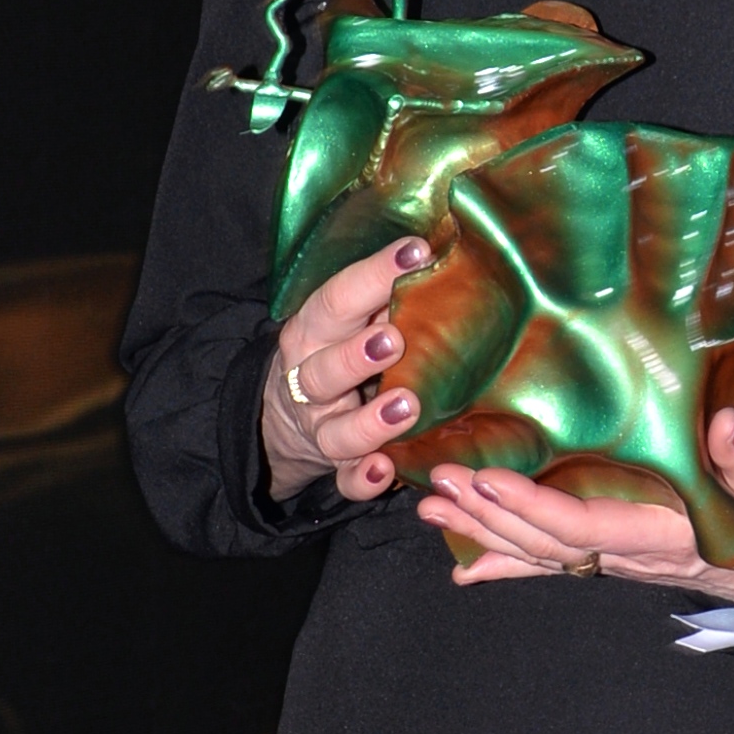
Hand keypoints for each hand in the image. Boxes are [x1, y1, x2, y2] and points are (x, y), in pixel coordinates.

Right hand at [261, 236, 430, 502]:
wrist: (289, 415)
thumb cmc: (339, 350)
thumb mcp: (350, 320)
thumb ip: (387, 299)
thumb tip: (444, 258)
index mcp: (314, 332)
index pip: (339, 299)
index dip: (375, 274)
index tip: (417, 252)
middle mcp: (310, 381)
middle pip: (325, 370)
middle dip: (357, 356)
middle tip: (395, 340)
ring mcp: (322, 429)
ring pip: (336, 431)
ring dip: (370, 422)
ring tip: (406, 407)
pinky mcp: (336, 467)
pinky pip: (346, 481)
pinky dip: (363, 480)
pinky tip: (385, 470)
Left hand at [415, 407, 733, 610]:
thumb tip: (727, 426)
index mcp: (657, 534)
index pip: (581, 524)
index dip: (531, 505)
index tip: (489, 477)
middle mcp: (622, 554)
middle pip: (542, 540)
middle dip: (487, 513)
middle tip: (440, 482)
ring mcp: (609, 558)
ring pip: (534, 551)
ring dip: (480, 532)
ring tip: (431, 509)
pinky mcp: (605, 554)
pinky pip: (547, 563)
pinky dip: (502, 565)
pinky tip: (463, 568)